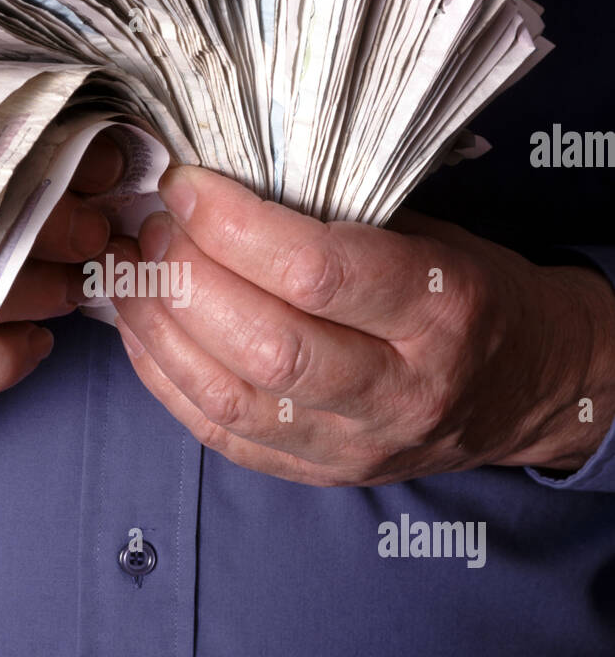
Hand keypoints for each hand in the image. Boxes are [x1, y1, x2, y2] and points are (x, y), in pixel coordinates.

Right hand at [0, 133, 123, 470]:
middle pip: (9, 212)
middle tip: (94, 237)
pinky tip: (26, 344)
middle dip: (73, 225)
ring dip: (56, 291)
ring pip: (15, 286)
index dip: (66, 153)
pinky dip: (25, 351)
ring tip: (63, 292)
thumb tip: (93, 172)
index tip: (110, 165)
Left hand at [107, 165, 614, 485]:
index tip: (187, 186)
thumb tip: (221, 181)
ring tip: (130, 273)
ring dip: (160, 330)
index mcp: (442, 310)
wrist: (526, 389)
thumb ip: (337, 215)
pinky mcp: (320, 475)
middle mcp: (401, 390)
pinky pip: (221, 435)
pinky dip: (166, 379)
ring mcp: (357, 446)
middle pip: (268, 344)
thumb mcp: (433, 235)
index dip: (234, 225)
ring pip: (232, 400)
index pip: (319, 272)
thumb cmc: (471, 293)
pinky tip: (143, 329)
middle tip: (154, 229)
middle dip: (187, 278)